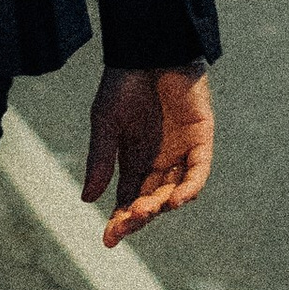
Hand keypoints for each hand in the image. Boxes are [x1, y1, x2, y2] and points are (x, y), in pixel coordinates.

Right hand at [81, 64, 213, 248]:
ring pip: (174, 191)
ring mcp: (181, 152)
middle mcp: (158, 162)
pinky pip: (198, 171)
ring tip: (146, 210)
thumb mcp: (105, 123)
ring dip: (161, 205)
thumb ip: (100, 159)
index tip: (108, 240)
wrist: (149, 49)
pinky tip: (175, 199)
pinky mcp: (201, 139)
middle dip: (138, 216)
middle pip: (150, 201)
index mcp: (133, 160)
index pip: (127, 199)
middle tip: (127, 222)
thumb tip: (88, 199)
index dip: (120, 221)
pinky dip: (189, 187)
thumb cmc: (123, 83)